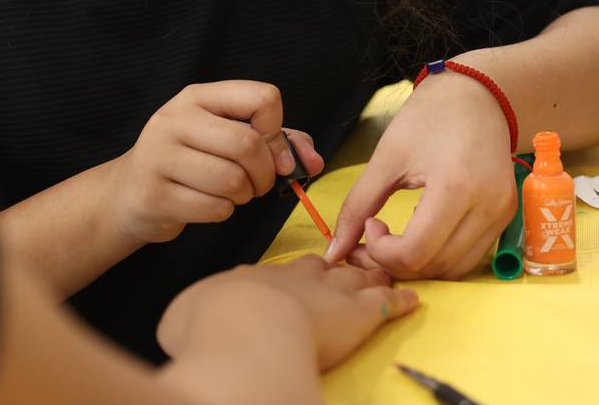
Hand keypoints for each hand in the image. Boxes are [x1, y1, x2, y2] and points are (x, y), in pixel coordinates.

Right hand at [107, 81, 324, 245]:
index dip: (277, 131)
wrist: (128, 193)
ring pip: (233, 180)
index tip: (272, 151)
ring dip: (244, 195)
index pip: (263, 98)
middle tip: (259, 183)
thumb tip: (314, 163)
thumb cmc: (192, 161)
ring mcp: (159, 156)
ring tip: (232, 192)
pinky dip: (223, 212)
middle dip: (265, 173)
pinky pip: (214, 208)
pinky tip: (209, 204)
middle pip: (248, 144)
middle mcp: (174, 119)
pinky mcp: (154, 194)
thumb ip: (278, 141)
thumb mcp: (228, 137)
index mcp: (198, 97)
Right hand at [157, 256, 418, 370]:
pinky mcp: (357, 315)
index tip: (300, 277)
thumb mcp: (187, 316)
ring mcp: (330, 294)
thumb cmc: (211, 326)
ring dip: (369, 275)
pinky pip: (385, 304)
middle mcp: (297, 279)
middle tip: (346, 263)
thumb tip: (190, 321)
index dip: (295, 276)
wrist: (246, 334)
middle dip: (335, 266)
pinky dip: (399, 300)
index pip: (282, 272)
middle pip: (323, 267)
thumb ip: (195, 314)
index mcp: (258, 277)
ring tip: (381, 270)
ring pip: (357, 278)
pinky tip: (411, 297)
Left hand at [325, 72, 514, 278]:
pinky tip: (422, 232)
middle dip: (395, 263)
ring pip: (454, 269)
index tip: (370, 226)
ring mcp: (501, 213)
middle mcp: (487, 206)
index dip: (381, 253)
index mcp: (455, 186)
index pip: (415, 252)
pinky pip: (471, 257)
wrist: (477, 94)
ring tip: (396, 240)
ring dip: (419, 266)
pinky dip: (442, 257)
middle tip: (371, 241)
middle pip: (434, 266)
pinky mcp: (506, 216)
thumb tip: (335, 251)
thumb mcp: (387, 157)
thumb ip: (358, 206)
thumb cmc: (430, 117)